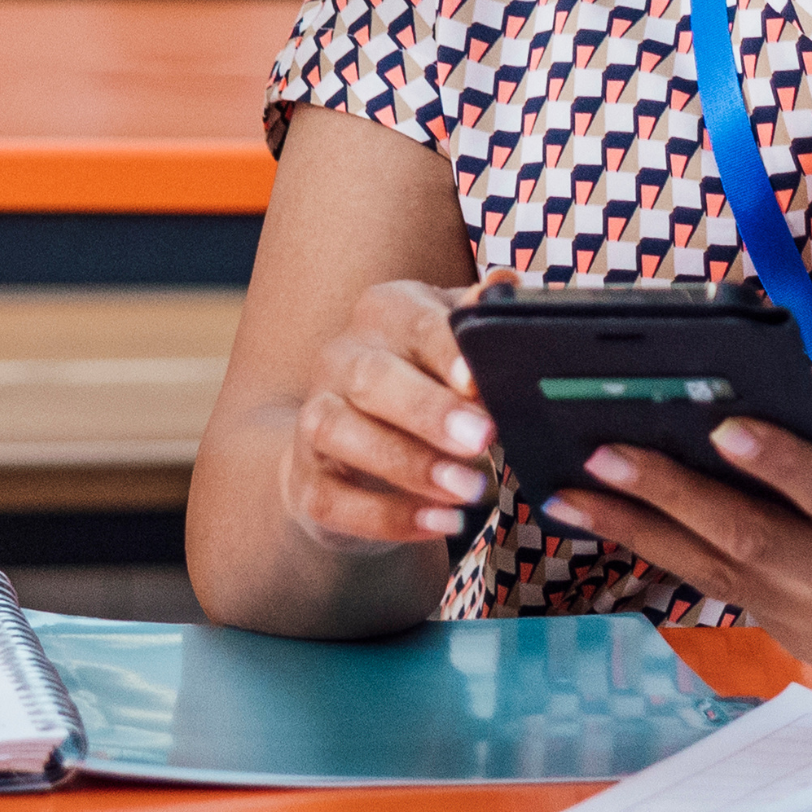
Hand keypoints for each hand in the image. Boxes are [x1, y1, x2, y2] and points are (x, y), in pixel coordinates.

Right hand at [272, 277, 495, 559]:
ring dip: (409, 465)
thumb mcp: (457, 348)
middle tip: (483, 438)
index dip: (445, 350)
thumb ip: (481, 322)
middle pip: (373, 378)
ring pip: (343, 434)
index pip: (415, 323)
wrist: (351, 450)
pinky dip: (387, 516)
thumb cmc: (425, 386)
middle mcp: (341, 359)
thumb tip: (505, 286)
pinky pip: (335, 499)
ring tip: (469, 490)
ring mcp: (316, 420)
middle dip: (428, 411)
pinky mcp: (306, 480)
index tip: (477, 382)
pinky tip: (439, 524)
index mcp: (385, 315)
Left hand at [522, 395, 811, 679]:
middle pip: (756, 540)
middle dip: (669, 495)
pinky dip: (676, 553)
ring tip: (569, 493)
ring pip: (726, 575)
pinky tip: (618, 518)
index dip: (779, 463)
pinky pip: (735, 593)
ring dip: (641, 530)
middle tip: (599, 455)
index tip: (723, 427)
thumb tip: (793, 407)